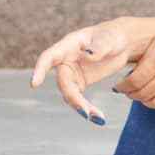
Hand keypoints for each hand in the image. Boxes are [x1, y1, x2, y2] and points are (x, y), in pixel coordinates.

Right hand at [30, 16, 154, 122]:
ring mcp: (72, 73)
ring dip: (81, 107)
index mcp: (69, 45)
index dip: (40, 69)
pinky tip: (99, 118)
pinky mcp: (80, 83)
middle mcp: (66, 60)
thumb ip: (100, 46)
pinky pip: (79, 98)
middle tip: (87, 113)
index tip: (34, 84)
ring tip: (98, 118)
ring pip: (70, 93)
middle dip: (73, 98)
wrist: (120, 43)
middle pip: (63, 82)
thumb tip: (88, 55)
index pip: (49, 56)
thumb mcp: (109, 38)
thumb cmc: (113, 36)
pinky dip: (88, 109)